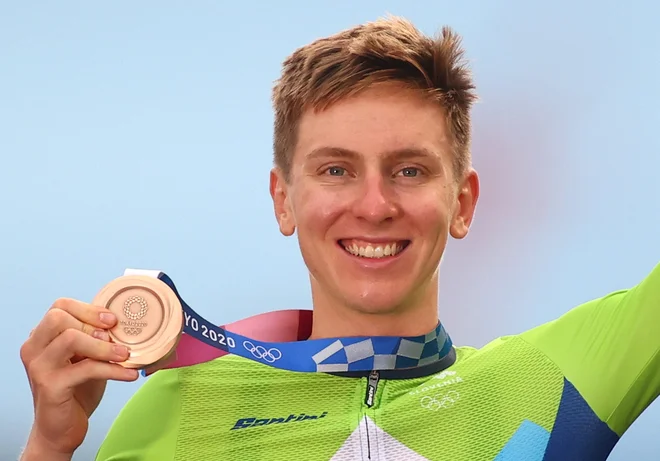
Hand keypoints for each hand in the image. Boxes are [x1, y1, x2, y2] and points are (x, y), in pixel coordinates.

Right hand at [19, 298, 138, 458]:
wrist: (60, 428)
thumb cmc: (76, 389)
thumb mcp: (86, 357)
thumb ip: (95, 338)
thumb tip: (122, 322)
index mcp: (41, 337)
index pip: (59, 306)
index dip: (88, 309)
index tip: (112, 320)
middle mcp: (34, 349)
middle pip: (58, 317)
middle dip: (92, 322)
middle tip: (115, 337)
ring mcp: (39, 367)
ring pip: (70, 339)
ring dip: (104, 346)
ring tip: (126, 355)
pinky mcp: (50, 387)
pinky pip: (85, 369)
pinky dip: (112, 369)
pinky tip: (129, 374)